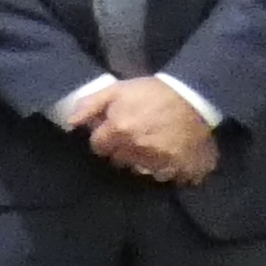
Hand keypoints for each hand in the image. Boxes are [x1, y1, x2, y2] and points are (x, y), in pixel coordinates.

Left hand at [76, 77, 220, 184]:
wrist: (194, 96)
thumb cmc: (152, 92)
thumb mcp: (117, 89)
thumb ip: (90, 105)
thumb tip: (71, 123)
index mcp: (118, 130)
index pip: (98, 147)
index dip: (104, 139)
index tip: (114, 132)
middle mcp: (135, 148)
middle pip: (117, 160)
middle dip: (121, 151)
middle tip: (133, 138)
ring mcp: (157, 160)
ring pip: (138, 169)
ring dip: (141, 160)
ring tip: (151, 145)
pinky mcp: (178, 167)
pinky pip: (163, 176)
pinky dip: (163, 169)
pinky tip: (167, 156)